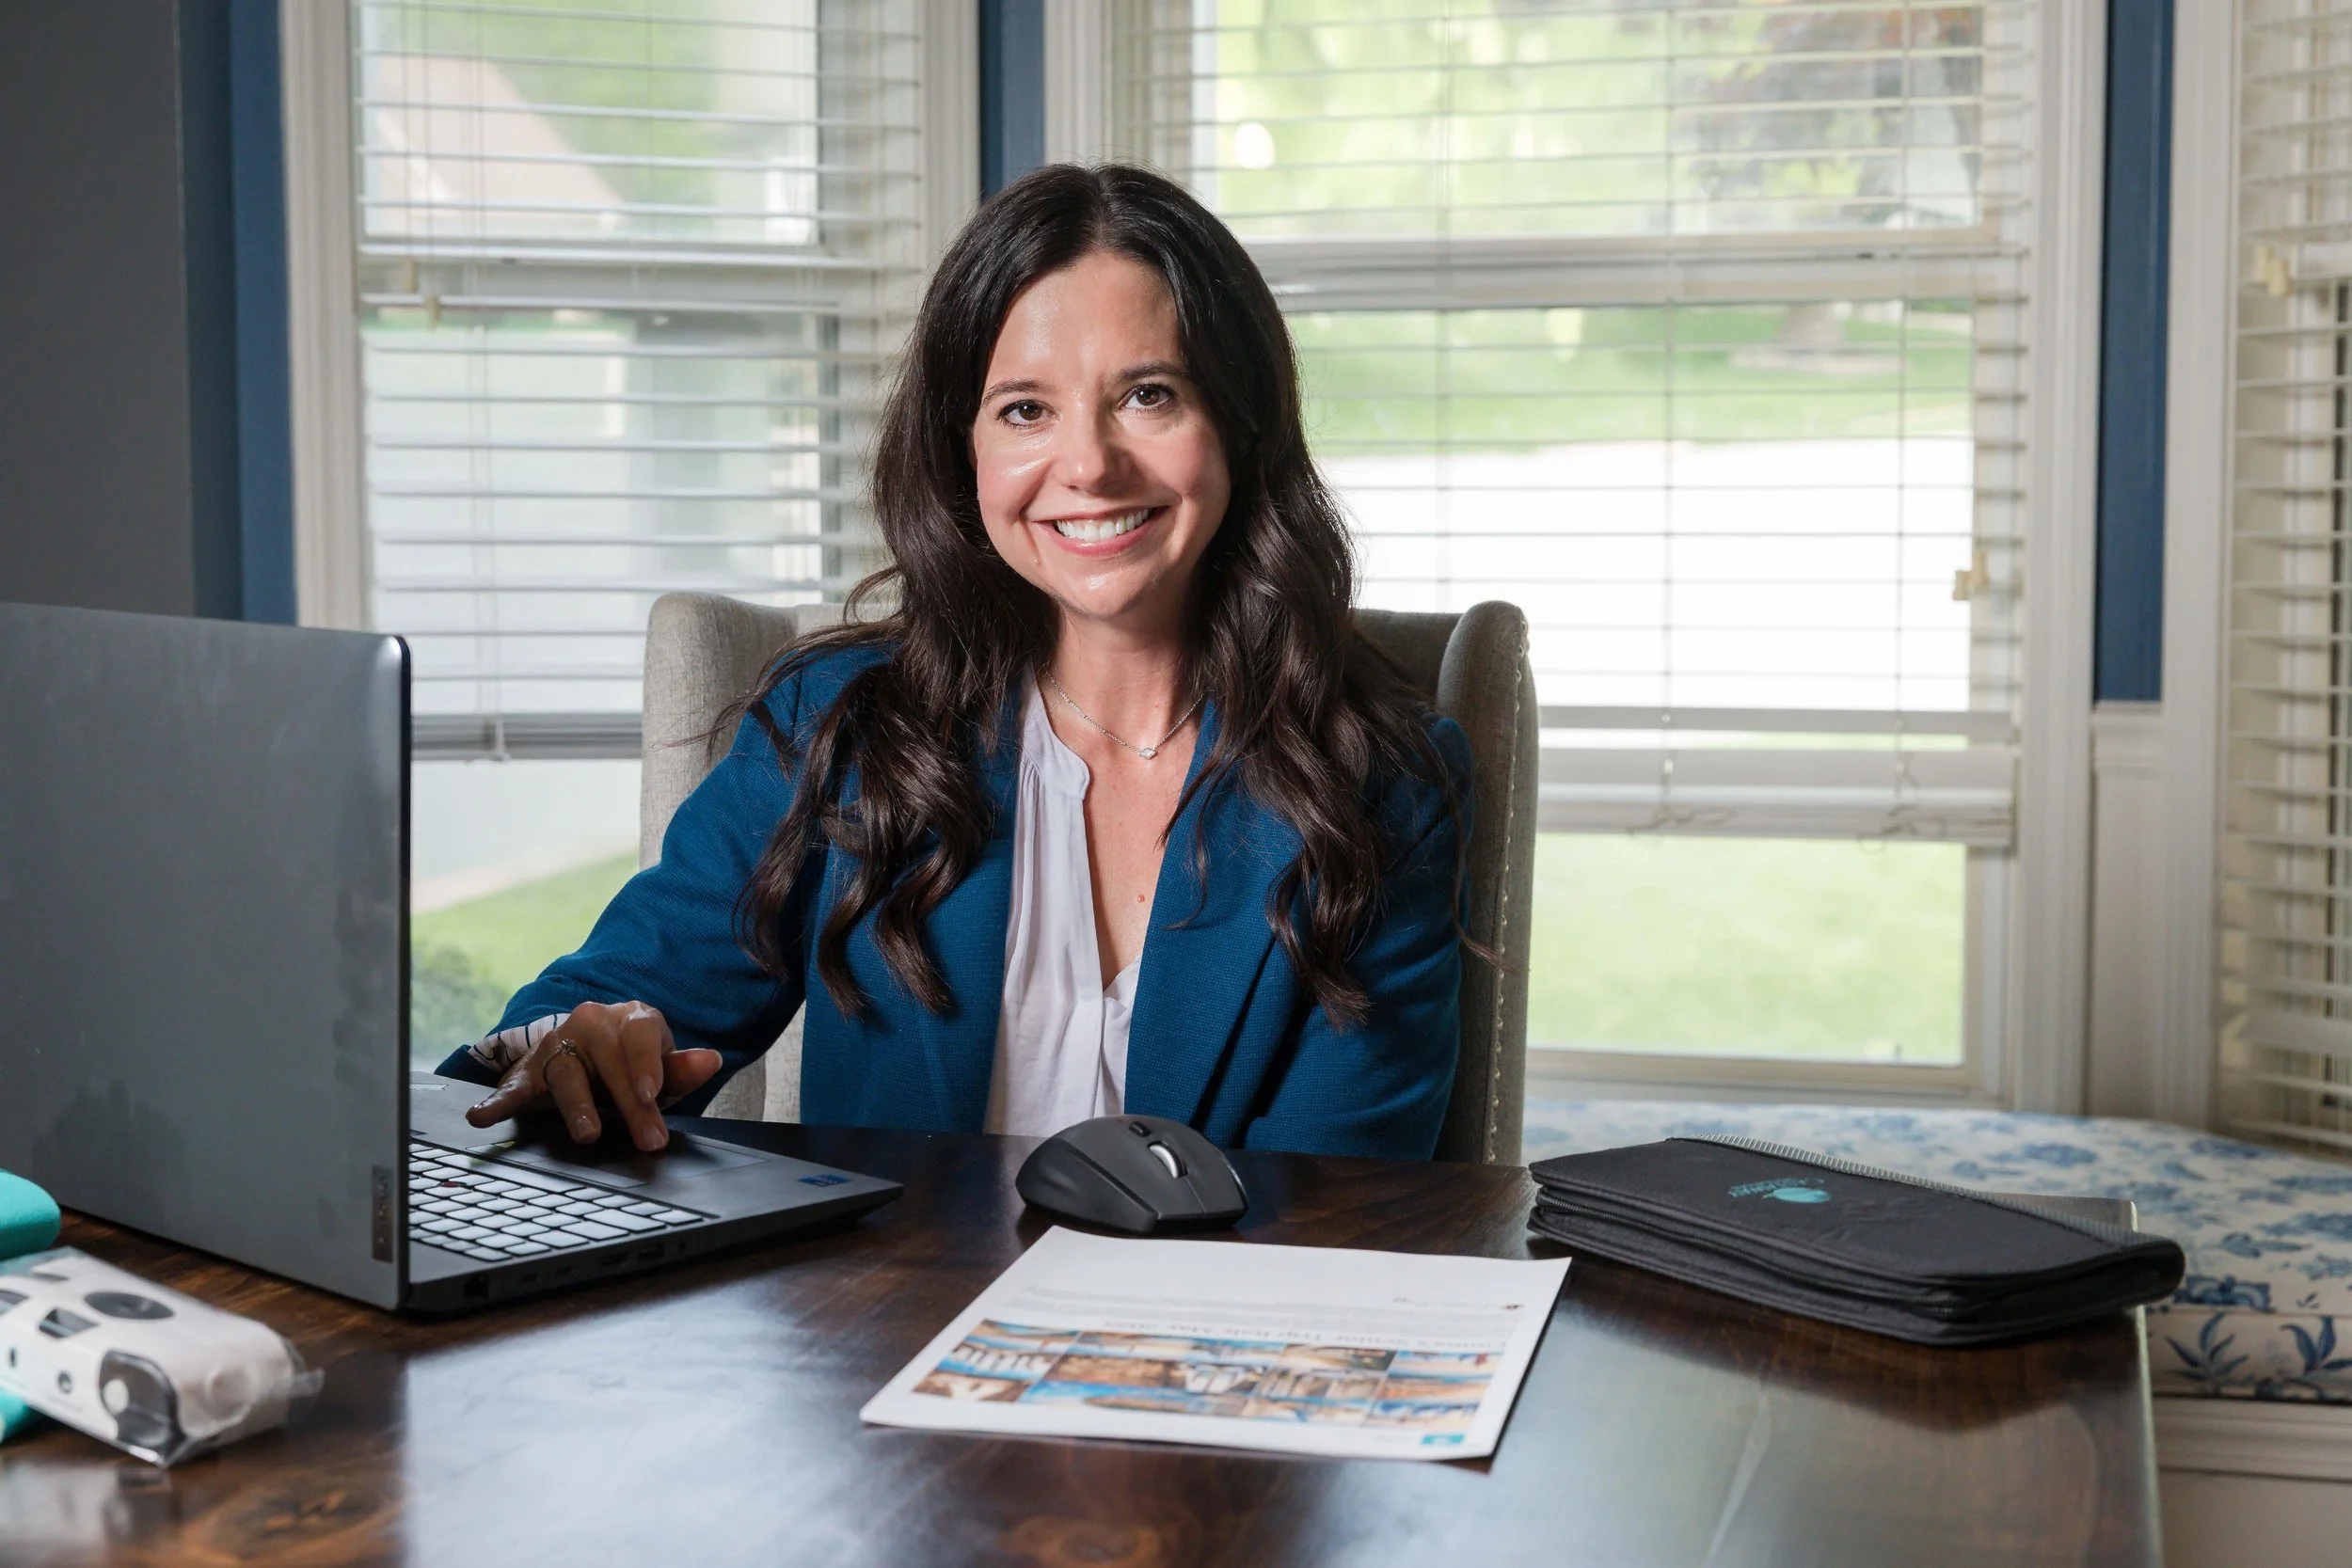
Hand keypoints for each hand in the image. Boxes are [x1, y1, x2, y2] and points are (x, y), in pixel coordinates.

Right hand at [463, 1002, 724, 1151]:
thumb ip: (681, 1069)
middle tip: (647, 1139)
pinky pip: (512, 1085)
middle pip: (610, 1062)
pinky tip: (481, 1116)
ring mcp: (557, 1046)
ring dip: (578, 1106)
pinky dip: (496, 1100)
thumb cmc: (630, 1064)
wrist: (584, 1052)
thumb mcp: (658, 1067)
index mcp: (631, 1019)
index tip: (652, 1094)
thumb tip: (711, 1061)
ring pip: (566, 1073)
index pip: (641, 1036)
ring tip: (589, 1133)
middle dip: (630, 1105)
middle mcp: (592, 1024)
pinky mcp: (528, 1070)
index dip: (647, 1064)